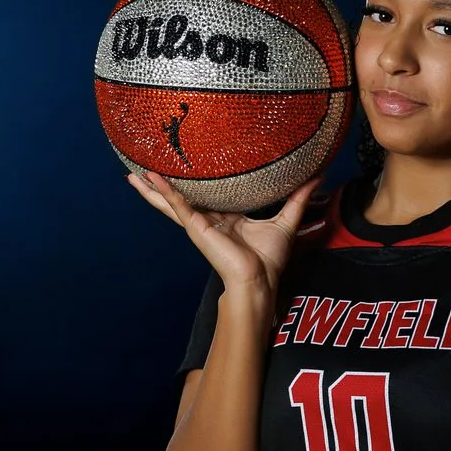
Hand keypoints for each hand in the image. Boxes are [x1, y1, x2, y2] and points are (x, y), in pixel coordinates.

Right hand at [126, 169, 320, 294]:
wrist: (259, 281)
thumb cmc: (270, 260)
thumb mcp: (286, 220)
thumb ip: (298, 198)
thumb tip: (318, 176)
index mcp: (224, 218)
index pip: (204, 197)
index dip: (192, 185)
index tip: (182, 169)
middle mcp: (208, 220)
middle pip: (180, 198)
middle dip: (162, 186)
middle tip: (143, 169)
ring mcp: (198, 224)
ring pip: (171, 202)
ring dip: (152, 188)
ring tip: (132, 174)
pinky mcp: (196, 227)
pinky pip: (177, 204)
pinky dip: (164, 191)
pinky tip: (149, 178)